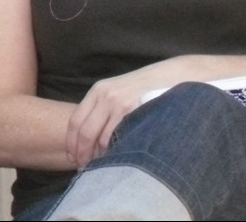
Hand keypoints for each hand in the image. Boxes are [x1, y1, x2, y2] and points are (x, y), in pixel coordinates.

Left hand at [66, 57, 201, 167]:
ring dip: (98, 157)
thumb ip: (103, 110)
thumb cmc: (145, 89)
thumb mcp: (119, 93)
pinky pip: (119, 138)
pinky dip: (115, 152)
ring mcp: (120, 103)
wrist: (173, 76)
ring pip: (101, 138)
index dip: (72, 142)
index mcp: (97, 91)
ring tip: (100, 169)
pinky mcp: (135, 111)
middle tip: (83, 169)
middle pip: (85, 132)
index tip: (72, 157)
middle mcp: (105, 96)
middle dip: (82, 153)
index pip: (75, 120)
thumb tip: (89, 140)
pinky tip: (117, 161)